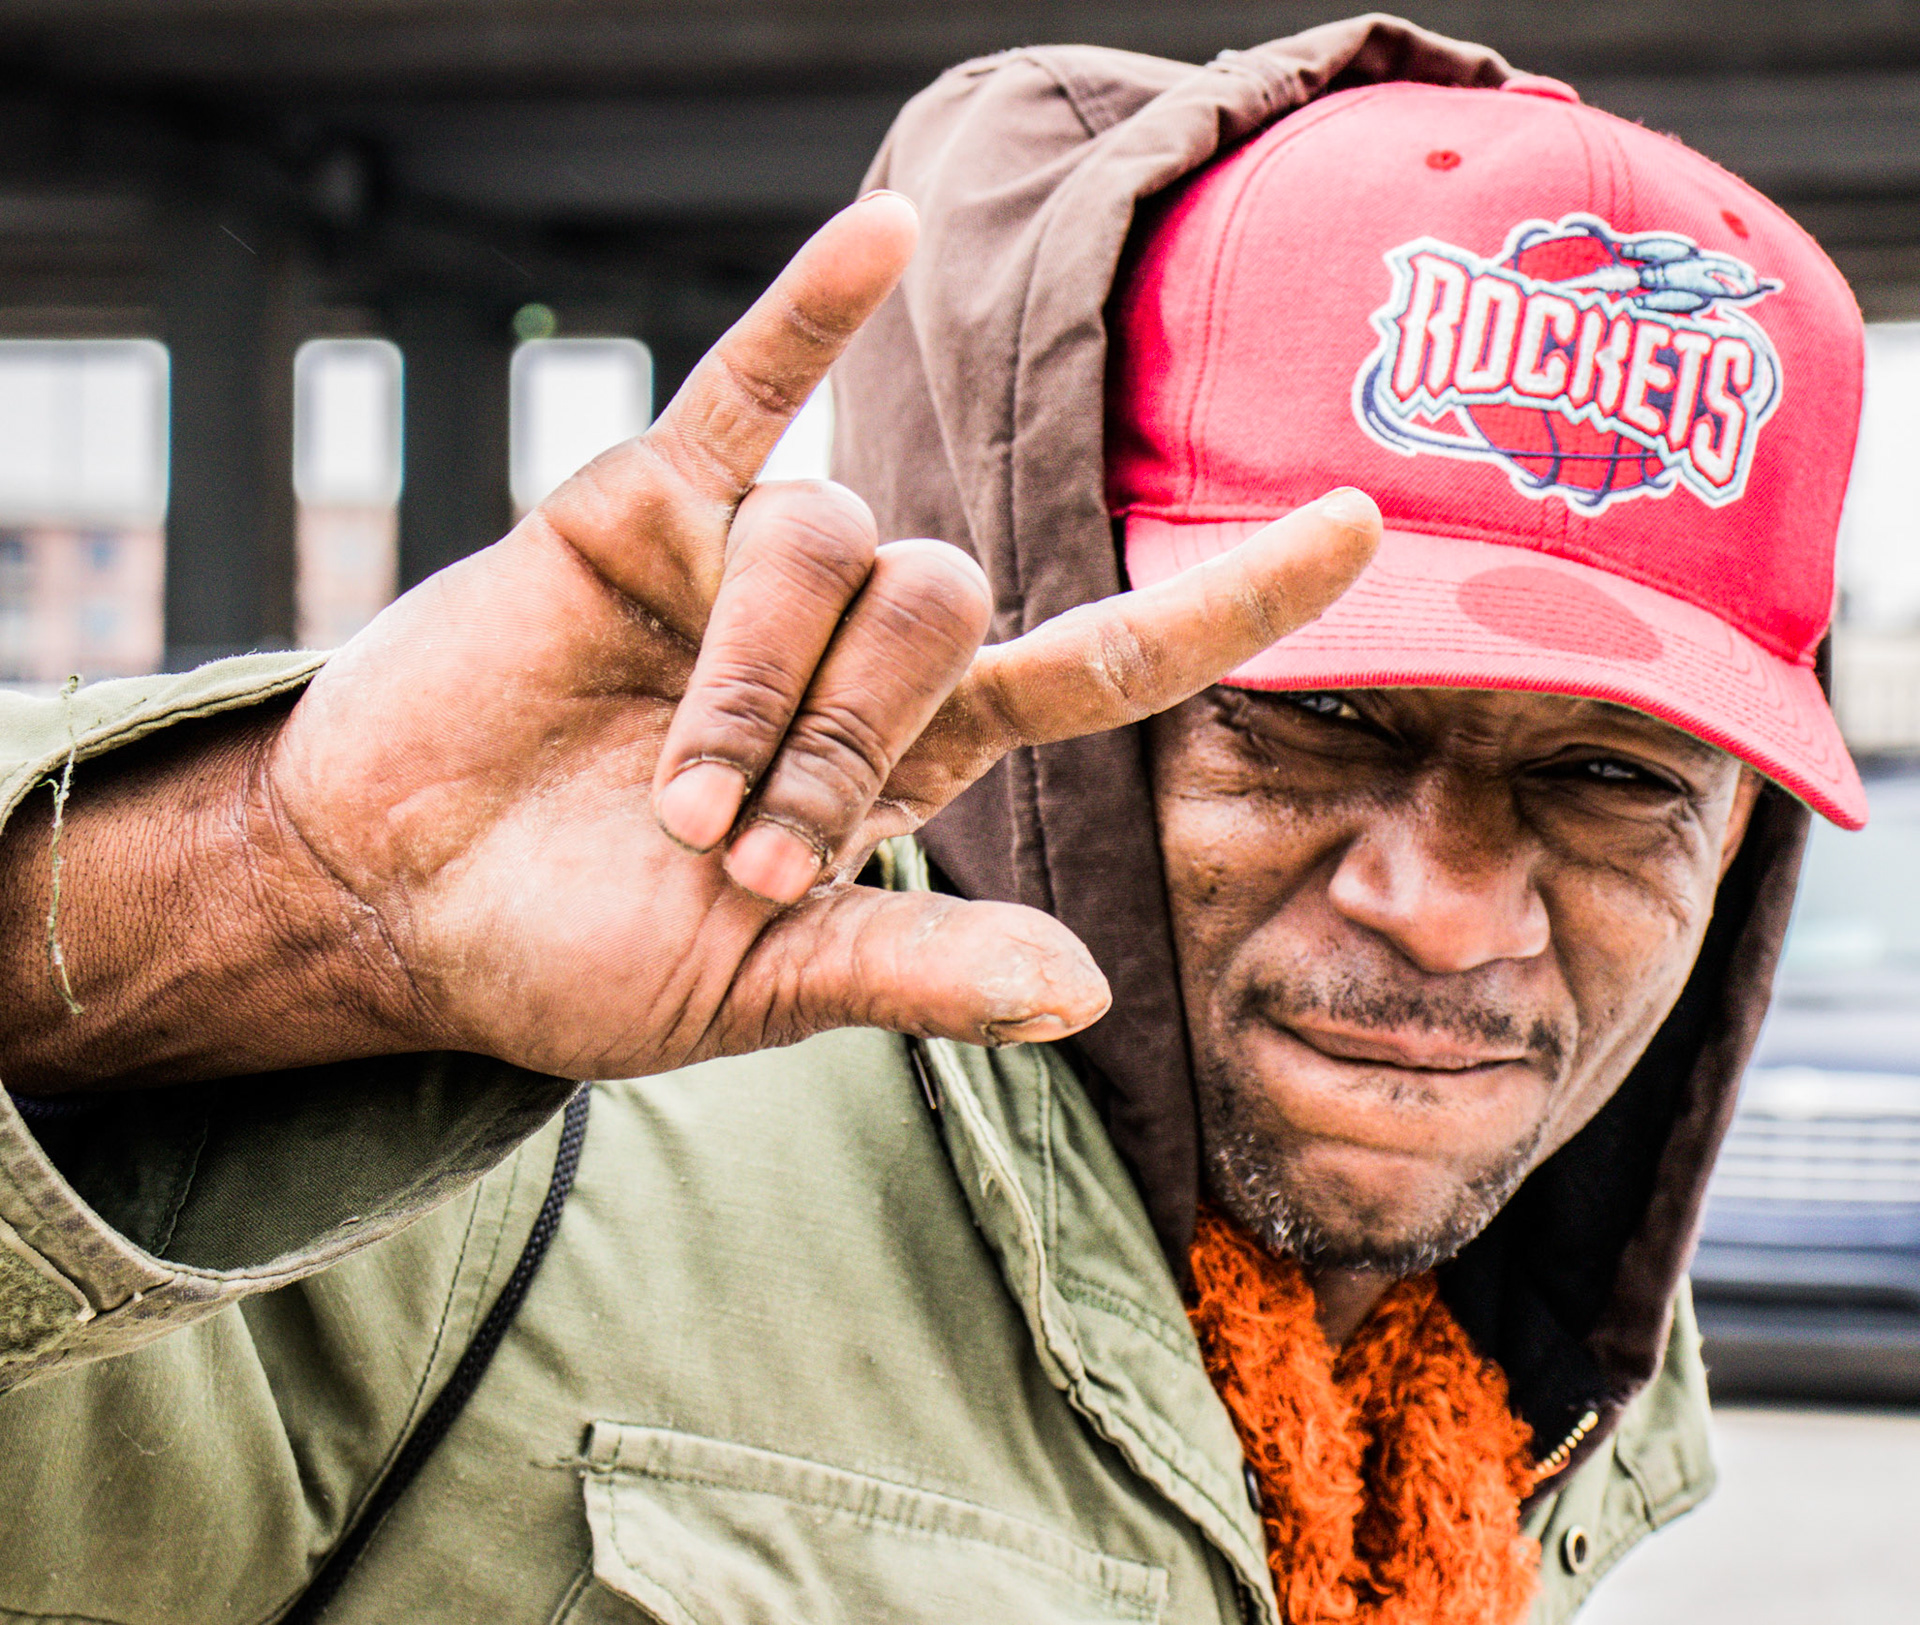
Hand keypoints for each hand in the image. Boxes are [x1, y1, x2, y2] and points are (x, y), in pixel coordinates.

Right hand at [0, 193, 1378, 1089]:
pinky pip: (752, 387)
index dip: (1232, 602)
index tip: (1366, 528)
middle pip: (949, 611)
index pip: (1105, 661)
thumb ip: (914, 966)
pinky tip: (887, 232)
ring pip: (841, 549)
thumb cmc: (578, 954)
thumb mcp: (758, 986)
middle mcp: (854, 642)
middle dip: (850, 743)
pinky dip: (813, 314)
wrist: (397, 904)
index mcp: (909, 754)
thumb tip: (1091, 992)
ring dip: (761, 689)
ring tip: (669, 801)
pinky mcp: (647, 503)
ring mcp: (756, 562)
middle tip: (735, 858)